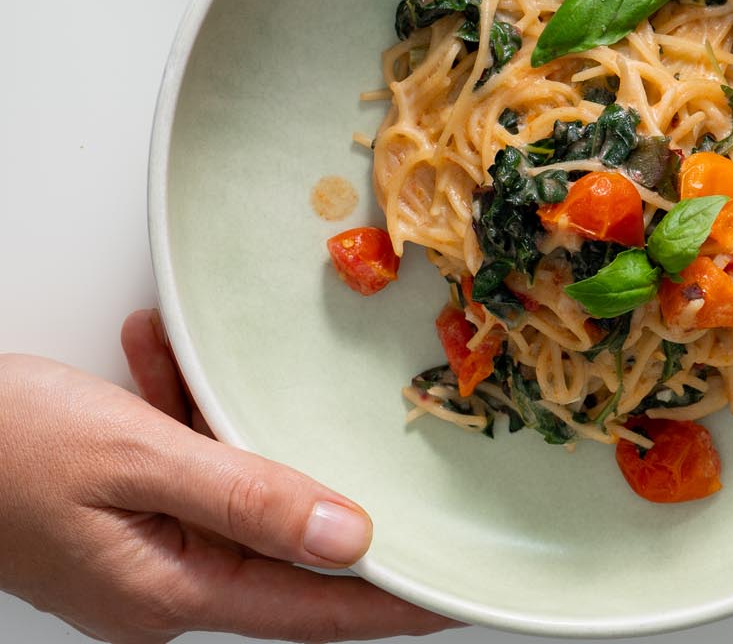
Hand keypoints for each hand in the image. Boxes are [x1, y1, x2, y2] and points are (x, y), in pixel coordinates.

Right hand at [0, 313, 454, 641]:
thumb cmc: (7, 447)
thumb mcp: (137, 459)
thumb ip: (248, 496)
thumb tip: (349, 537)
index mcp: (174, 591)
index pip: (315, 610)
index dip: (392, 601)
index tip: (458, 593)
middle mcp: (160, 584)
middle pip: (279, 542)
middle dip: (317, 482)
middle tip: (387, 452)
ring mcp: (134, 550)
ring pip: (223, 483)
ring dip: (228, 420)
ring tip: (215, 361)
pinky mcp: (109, 511)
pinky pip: (172, 461)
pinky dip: (177, 408)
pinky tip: (162, 353)